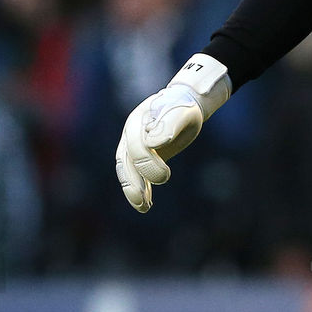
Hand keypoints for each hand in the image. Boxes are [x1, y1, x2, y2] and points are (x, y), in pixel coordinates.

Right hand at [115, 54, 229, 212]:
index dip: (148, 160)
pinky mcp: (142, 158)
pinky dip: (140, 192)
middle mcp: (131, 135)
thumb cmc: (183, 107)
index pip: (137, 145)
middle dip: (135, 181)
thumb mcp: (181, 111)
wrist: (184, 104)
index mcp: (138, 122)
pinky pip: (137, 177)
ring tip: (143, 207)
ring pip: (127, 172)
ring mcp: (133, 147)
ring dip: (132, 190)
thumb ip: (168, 124)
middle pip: (127, 161)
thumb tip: (154, 143)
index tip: (166, 173)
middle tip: (146, 199)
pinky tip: (146, 206)